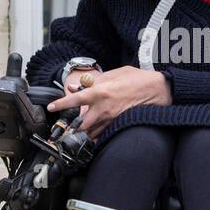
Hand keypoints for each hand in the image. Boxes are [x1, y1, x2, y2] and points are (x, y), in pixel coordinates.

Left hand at [47, 65, 171, 136]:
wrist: (157, 89)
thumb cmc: (137, 79)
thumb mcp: (114, 73)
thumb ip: (94, 81)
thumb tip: (77, 86)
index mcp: (100, 91)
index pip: (74, 100)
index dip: (60, 104)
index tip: (51, 107)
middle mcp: (103, 107)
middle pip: (80, 125)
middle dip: (71, 129)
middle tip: (64, 129)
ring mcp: (112, 118)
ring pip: (92, 132)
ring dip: (83, 134)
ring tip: (77, 134)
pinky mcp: (119, 124)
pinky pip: (104, 134)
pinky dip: (97, 136)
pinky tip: (94, 136)